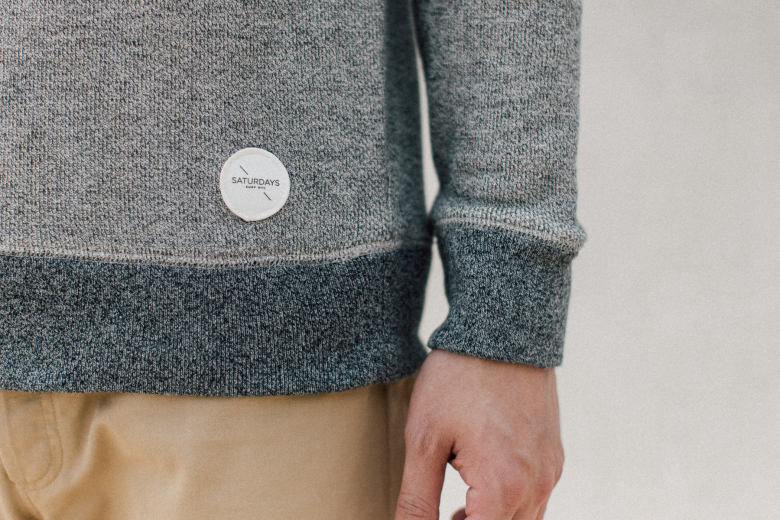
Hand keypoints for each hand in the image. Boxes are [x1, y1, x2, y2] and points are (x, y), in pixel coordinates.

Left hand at [394, 349, 563, 519]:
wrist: (501, 331)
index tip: (431, 517)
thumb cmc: (458, 379)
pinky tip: (481, 485)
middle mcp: (536, 484)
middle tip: (443, 514)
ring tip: (457, 510)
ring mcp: (550, 469)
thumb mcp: (425, 438)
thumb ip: (417, 499)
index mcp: (502, 486)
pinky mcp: (554, 455)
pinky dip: (510, 505)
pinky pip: (537, 498)